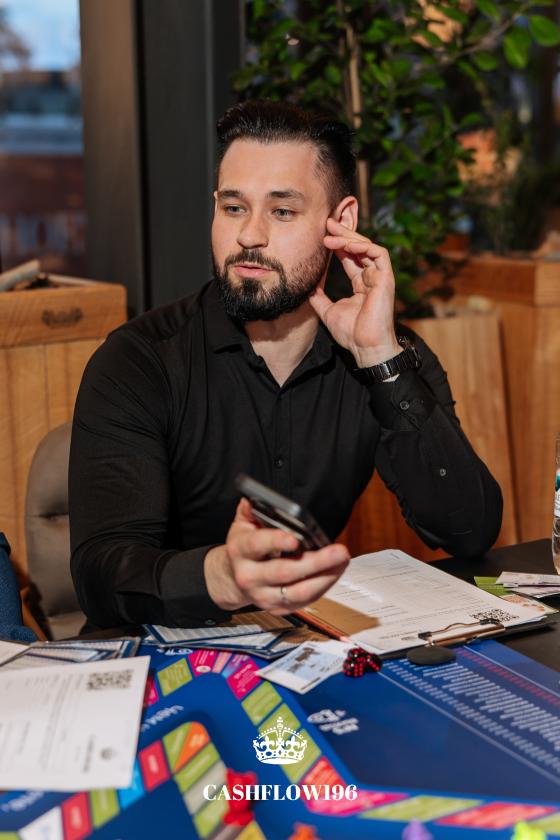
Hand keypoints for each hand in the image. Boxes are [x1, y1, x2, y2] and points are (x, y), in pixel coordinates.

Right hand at [204, 498, 349, 614]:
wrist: (232, 579)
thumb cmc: (244, 548)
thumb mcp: (242, 525)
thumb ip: (251, 510)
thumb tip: (254, 497)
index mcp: (241, 551)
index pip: (257, 545)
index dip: (276, 541)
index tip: (295, 538)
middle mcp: (249, 576)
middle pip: (284, 572)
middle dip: (315, 562)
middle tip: (338, 551)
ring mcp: (263, 595)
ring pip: (298, 592)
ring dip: (325, 577)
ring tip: (342, 561)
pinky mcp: (277, 607)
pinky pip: (304, 601)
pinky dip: (323, 586)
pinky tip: (334, 572)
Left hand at [309, 217, 400, 367]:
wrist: (365, 347)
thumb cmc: (351, 334)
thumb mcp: (328, 311)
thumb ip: (319, 298)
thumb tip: (308, 288)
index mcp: (360, 284)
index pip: (350, 257)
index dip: (337, 245)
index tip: (322, 235)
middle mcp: (371, 277)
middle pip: (359, 247)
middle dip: (343, 233)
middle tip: (327, 222)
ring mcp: (380, 277)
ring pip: (368, 247)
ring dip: (349, 238)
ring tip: (331, 234)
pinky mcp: (386, 278)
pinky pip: (378, 254)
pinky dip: (364, 246)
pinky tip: (347, 244)